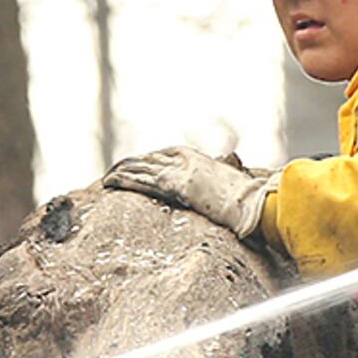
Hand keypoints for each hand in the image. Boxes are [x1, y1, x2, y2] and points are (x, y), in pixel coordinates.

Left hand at [105, 146, 272, 236]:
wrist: (251, 202)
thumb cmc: (248, 200)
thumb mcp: (231, 187)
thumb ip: (218, 186)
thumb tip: (222, 194)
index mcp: (197, 158)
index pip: (165, 154)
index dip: (149, 161)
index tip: (139, 166)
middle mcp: (184, 160)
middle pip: (149, 159)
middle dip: (131, 165)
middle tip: (115, 171)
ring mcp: (178, 171)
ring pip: (140, 168)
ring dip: (121, 172)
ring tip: (107, 178)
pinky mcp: (173, 186)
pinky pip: (141, 181)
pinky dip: (123, 180)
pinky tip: (110, 183)